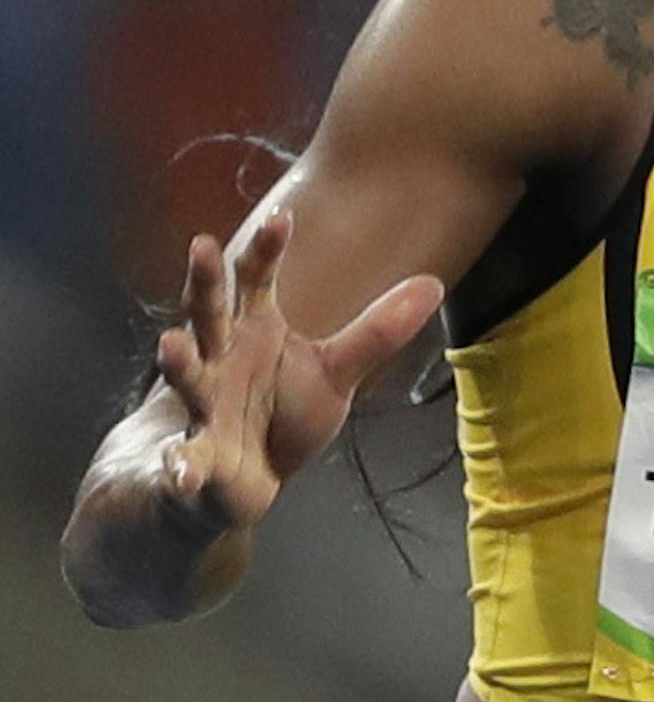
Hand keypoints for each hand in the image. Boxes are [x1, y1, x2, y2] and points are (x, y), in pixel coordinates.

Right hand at [154, 211, 443, 531]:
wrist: (237, 483)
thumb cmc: (279, 416)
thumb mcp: (335, 372)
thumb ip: (377, 331)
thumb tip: (434, 283)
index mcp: (252, 331)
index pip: (255, 281)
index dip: (267, 250)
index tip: (282, 217)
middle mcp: (219, 361)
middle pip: (208, 314)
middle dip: (205, 282)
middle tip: (203, 245)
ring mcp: (201, 410)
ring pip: (188, 379)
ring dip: (180, 363)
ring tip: (171, 344)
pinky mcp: (194, 461)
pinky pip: (185, 462)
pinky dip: (183, 466)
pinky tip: (185, 470)